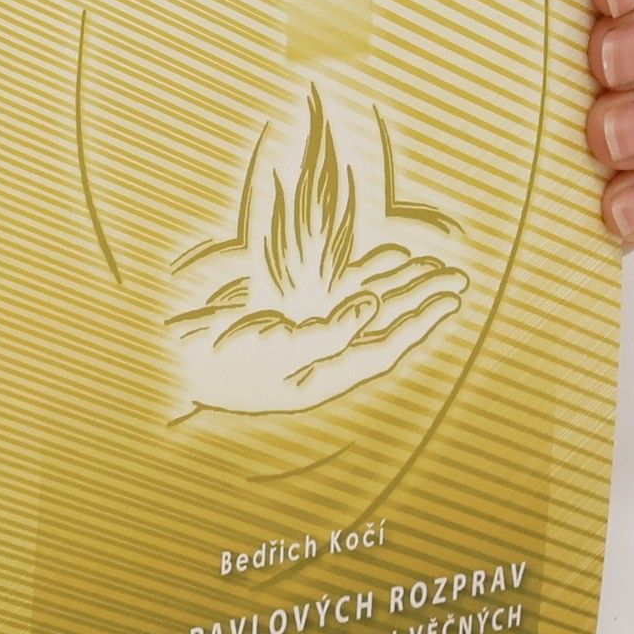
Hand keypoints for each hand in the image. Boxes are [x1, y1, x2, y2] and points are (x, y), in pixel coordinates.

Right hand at [168, 245, 467, 416]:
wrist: (177, 358)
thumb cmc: (224, 362)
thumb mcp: (276, 349)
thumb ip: (326, 332)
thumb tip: (372, 308)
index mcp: (326, 375)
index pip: (386, 347)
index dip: (420, 323)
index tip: (450, 300)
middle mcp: (324, 356)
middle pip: (384, 324)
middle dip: (419, 299)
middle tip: (456, 278)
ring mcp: (309, 334)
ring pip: (366, 304)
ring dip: (398, 284)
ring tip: (432, 265)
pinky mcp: (293, 313)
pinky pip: (339, 290)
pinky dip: (363, 272)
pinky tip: (387, 257)